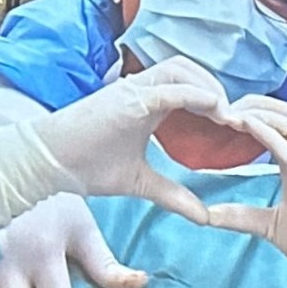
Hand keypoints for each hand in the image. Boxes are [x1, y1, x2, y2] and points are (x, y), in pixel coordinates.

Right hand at [20, 60, 236, 225]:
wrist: (49, 164)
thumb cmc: (86, 166)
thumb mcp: (141, 183)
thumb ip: (174, 195)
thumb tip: (204, 216)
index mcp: (146, 104)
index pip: (188, 87)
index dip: (214, 101)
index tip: (236, 125)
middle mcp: (141, 91)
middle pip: (188, 70)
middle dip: (216, 88)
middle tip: (237, 117)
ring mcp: (132, 91)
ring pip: (180, 70)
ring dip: (208, 87)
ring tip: (228, 114)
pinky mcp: (126, 99)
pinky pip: (166, 88)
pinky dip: (193, 93)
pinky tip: (214, 107)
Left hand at [195, 94, 286, 284]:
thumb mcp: (268, 226)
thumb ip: (241, 216)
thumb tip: (208, 214)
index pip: (277, 124)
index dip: (251, 113)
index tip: (221, 114)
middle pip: (283, 113)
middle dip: (252, 104)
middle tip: (221, 106)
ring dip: (258, 112)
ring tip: (230, 111)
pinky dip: (267, 133)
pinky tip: (246, 125)